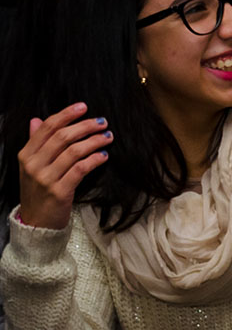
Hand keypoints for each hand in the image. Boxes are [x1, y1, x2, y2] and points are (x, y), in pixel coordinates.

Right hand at [16, 103, 110, 229]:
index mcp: (26, 155)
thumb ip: (35, 142)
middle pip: (63, 137)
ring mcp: (46, 179)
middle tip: (102, 122)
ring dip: (95, 141)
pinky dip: (95, 159)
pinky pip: (81, 169)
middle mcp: (33, 165)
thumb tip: (36, 119)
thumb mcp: (31, 166)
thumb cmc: (38, 190)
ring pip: (74, 151)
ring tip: (107, 137)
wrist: (36, 222)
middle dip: (86, 126)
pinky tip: (104, 155)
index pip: (47, 128)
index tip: (83, 106)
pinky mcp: (60, 191)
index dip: (66, 114)